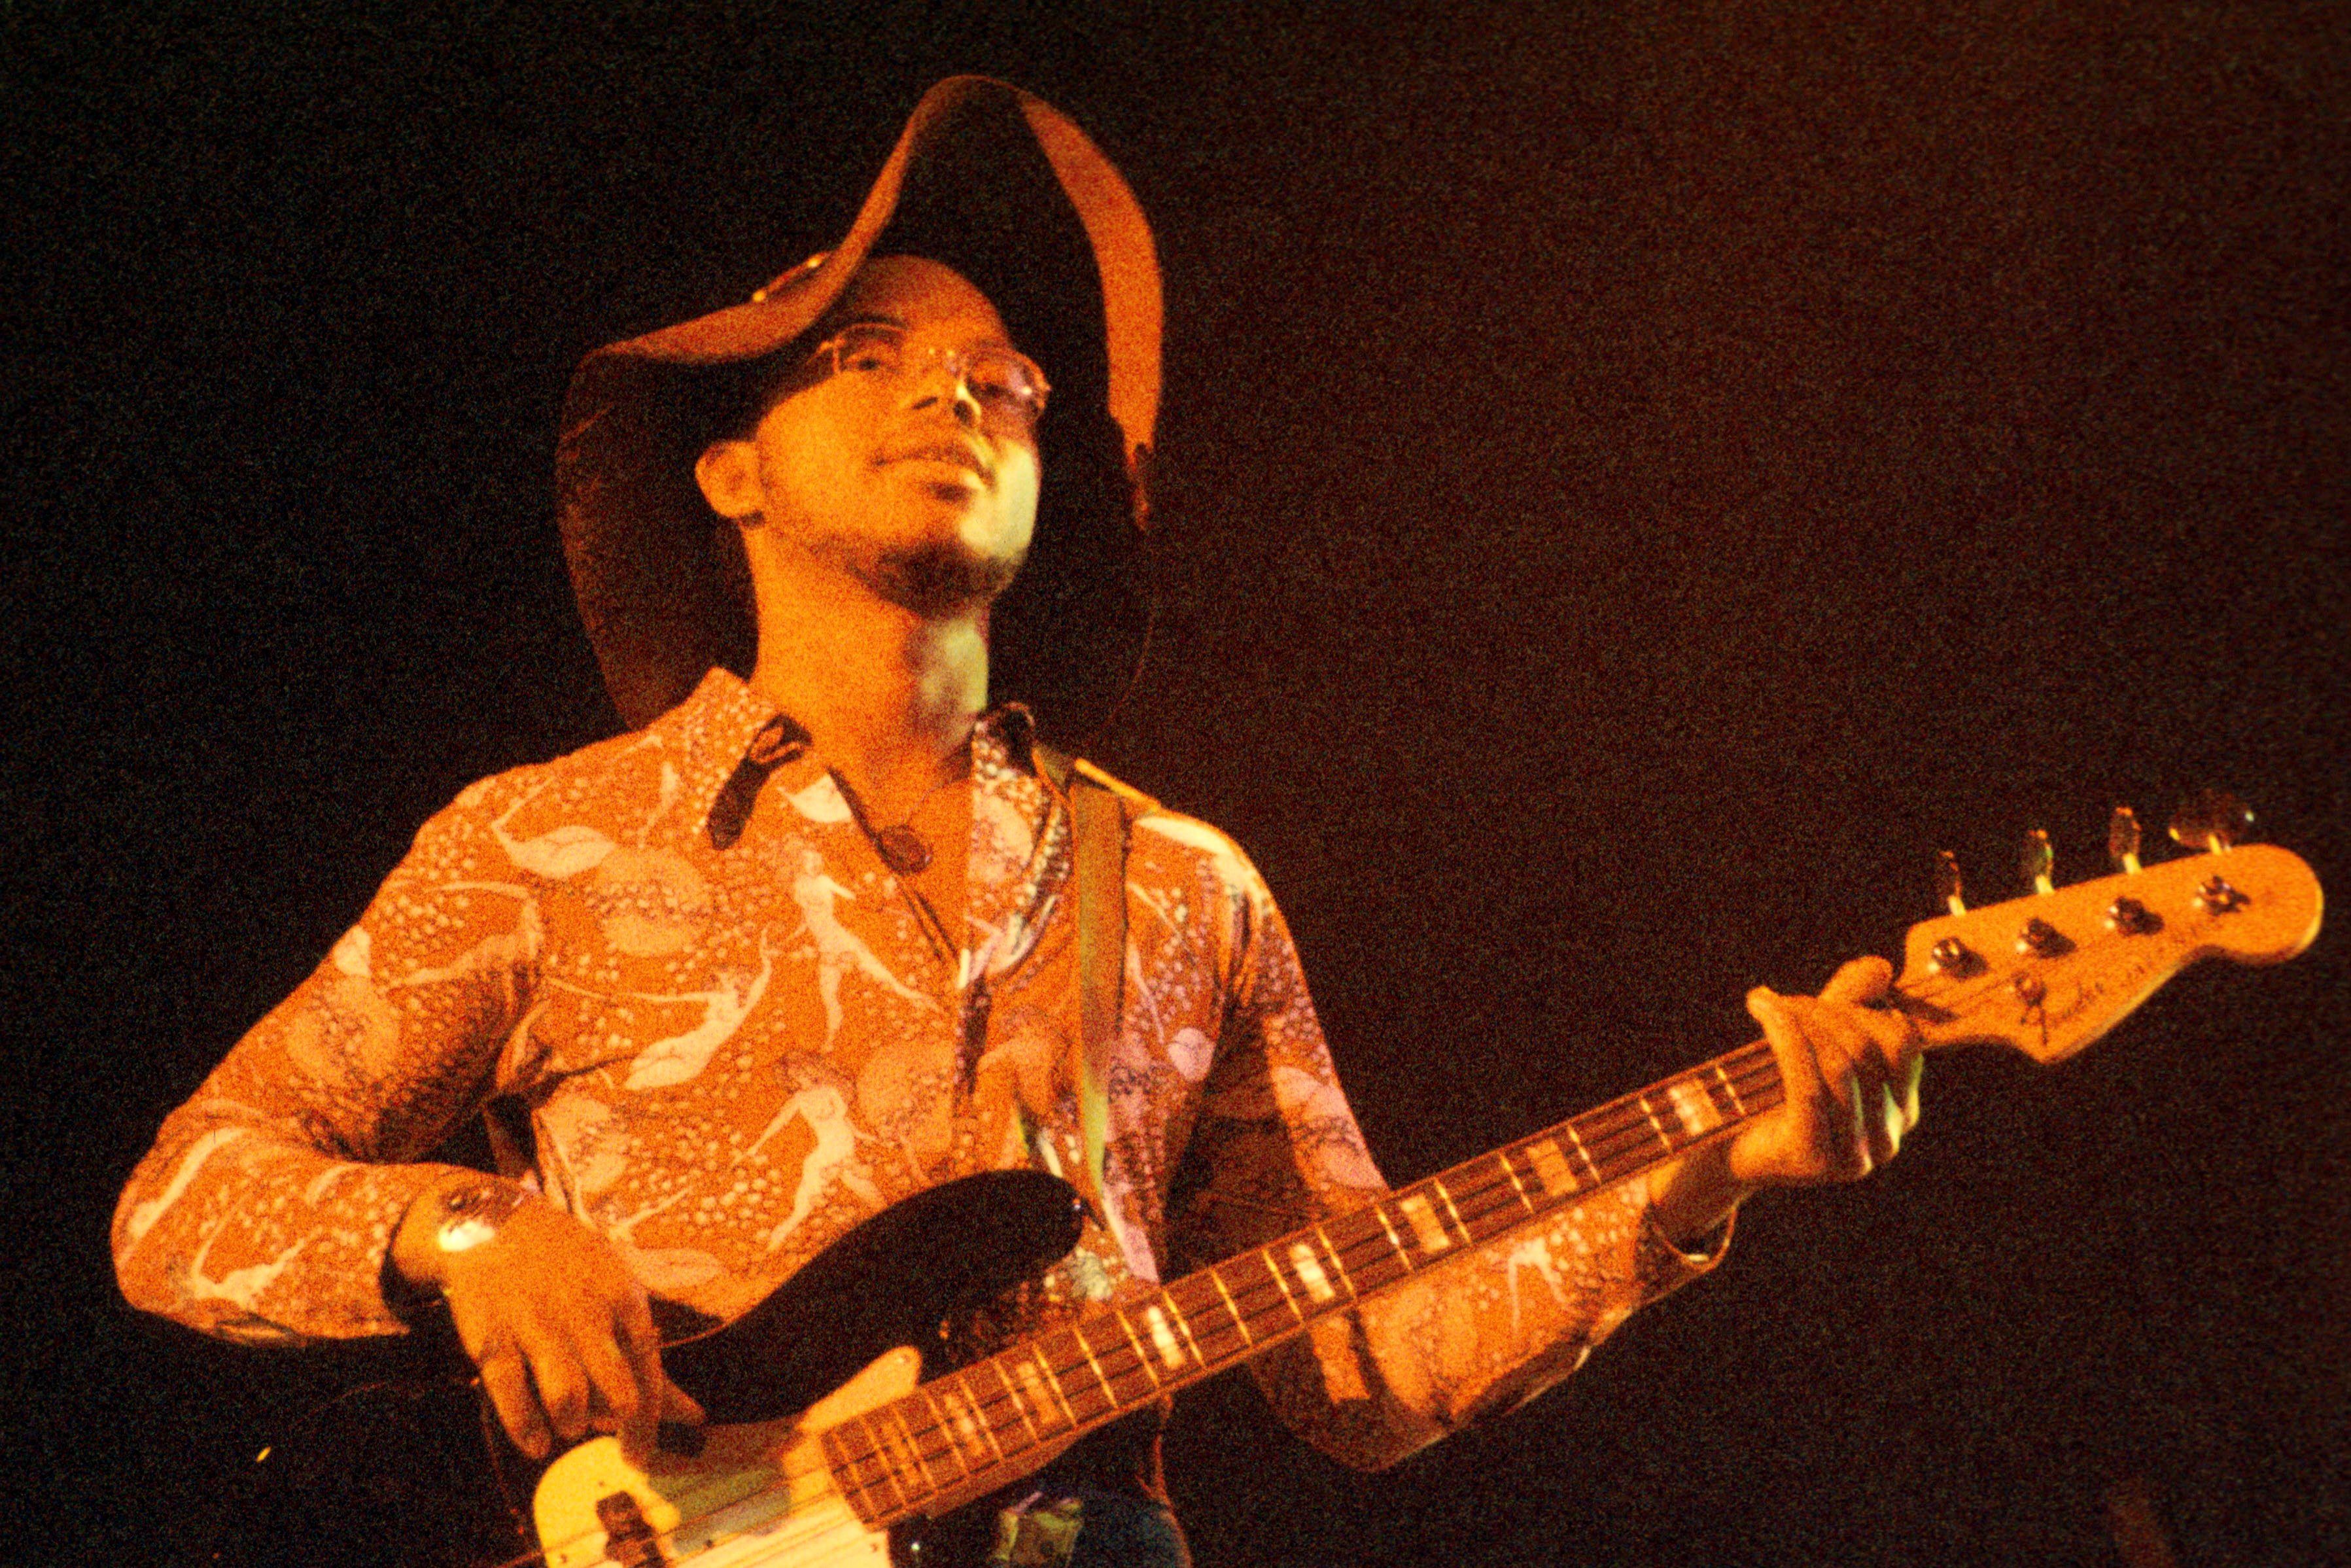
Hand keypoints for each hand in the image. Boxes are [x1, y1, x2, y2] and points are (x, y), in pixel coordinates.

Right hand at [391, 1179, 704, 1463]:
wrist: (491, 1222)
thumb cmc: (565, 1261)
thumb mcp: (614, 1284)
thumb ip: (643, 1348)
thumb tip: (689, 1412)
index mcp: (623, 1295)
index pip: (650, 1369)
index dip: (652, 1419)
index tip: (644, 1452)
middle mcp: (585, 1312)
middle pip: (617, 1391)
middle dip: (622, 1430)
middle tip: (617, 1446)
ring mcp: (537, 1325)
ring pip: (568, 1399)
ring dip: (574, 1424)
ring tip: (572, 1427)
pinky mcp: (492, 1337)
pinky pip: (513, 1396)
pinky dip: (527, 1429)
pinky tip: (537, 1442)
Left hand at [1647, 956, 1924, 1244]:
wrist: (1722, 1148)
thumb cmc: (1771, 1093)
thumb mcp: (1815, 1041)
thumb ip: (1850, 1002)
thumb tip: (1882, 967)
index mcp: (1901, 1113)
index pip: (1903, 1045)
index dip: (1861, 1010)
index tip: (1817, 999)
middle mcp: (1888, 1141)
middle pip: (1867, 1050)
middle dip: (1822, 1012)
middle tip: (1779, 1001)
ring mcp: (1855, 1156)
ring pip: (1840, 1065)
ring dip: (1800, 1021)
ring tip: (1767, 1006)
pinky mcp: (1815, 1157)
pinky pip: (1808, 1084)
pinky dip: (1785, 1037)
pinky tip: (1762, 1011)